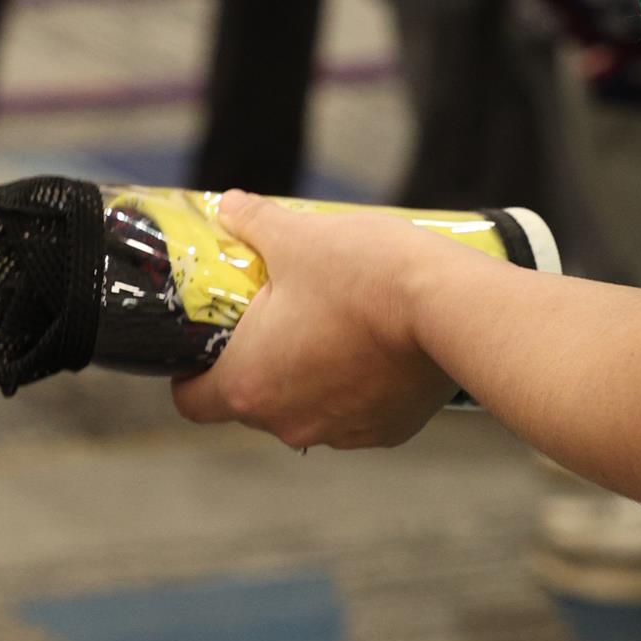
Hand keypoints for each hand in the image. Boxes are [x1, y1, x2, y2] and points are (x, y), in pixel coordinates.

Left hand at [171, 191, 456, 450]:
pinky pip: (355, 412)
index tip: (207, 342)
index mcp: (250, 384)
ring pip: (306, 407)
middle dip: (260, 361)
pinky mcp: (384, 432)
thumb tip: (229, 207)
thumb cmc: (365, 275)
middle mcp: (287, 423)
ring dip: (310, 375)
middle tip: (279, 313)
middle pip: (252, 400)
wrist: (450, 307)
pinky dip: (357, 386)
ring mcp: (340, 433)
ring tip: (336, 323)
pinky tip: (377, 345)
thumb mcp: (299, 236)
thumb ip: (254, 223)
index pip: (192, 401)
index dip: (191, 372)